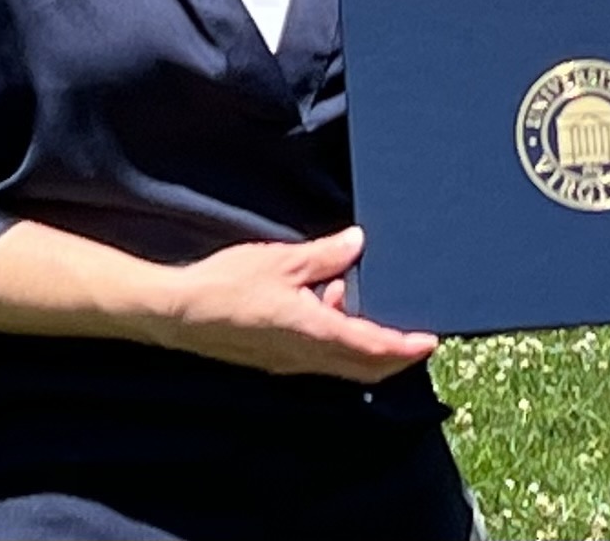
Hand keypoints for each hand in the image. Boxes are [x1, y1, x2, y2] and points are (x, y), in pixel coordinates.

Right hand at [159, 225, 437, 381]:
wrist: (181, 313)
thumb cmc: (230, 285)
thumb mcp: (284, 261)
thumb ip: (326, 255)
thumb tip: (357, 243)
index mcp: (313, 334)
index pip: (371, 349)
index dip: (403, 349)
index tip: (428, 343)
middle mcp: (304, 356)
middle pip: (361, 365)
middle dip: (391, 354)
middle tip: (415, 336)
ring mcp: (287, 361)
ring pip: (339, 360)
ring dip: (360, 340)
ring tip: (363, 297)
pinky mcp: (273, 357)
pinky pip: (317, 354)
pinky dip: (334, 334)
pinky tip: (326, 297)